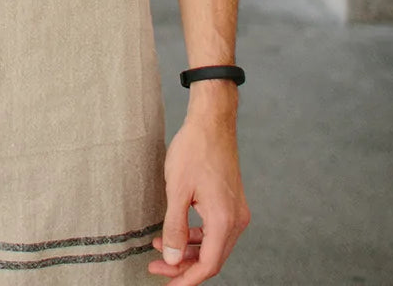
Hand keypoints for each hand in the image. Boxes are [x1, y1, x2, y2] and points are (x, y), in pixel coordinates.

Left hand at [147, 100, 249, 282]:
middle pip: (211, 258)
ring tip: (158, 247)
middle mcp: (236, 220)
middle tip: (155, 267)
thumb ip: (174, 227)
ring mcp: (236, 212)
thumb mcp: (177, 190)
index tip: (167, 284)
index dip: (187, 279)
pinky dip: (194, 236)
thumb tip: (171, 257)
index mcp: (224, 220)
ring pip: (212, 245)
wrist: (212, 123)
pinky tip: (174, 232)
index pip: (208, 265)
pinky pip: (214, 230)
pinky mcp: (231, 204)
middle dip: (183, 266)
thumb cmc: (194, 151)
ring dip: (187, 251)